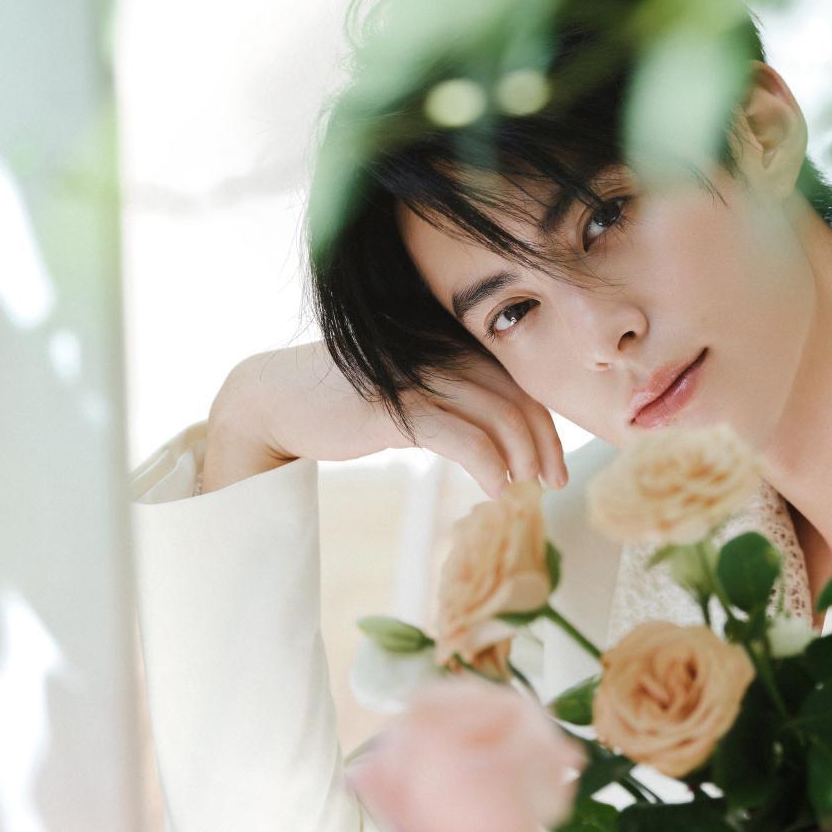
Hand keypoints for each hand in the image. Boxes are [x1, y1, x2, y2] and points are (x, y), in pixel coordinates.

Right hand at [200, 340, 567, 497]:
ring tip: (523, 487)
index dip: (545, 421)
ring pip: (498, 416)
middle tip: (554, 481)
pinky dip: (489, 465)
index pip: (517, 380)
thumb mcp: (411, 395)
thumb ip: (453, 402)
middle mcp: (442, 352)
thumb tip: (500, 437)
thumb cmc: (348, 402)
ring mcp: (420, 376)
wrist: (277, 400)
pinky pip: (463, 437)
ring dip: (522, 458)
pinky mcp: (398, 406)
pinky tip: (495, 488)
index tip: (554, 461)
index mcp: (449, 343)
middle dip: (544, 443)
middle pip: (517, 397)